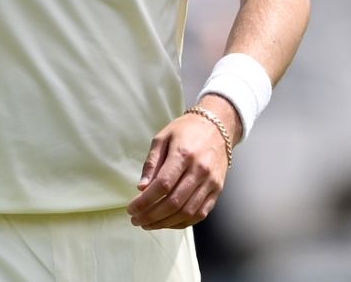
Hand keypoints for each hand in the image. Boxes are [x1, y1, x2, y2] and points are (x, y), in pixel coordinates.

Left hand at [127, 103, 238, 229]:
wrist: (218, 126)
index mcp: (183, 154)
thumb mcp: (162, 138)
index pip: (162, 185)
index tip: (131, 209)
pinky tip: (168, 223)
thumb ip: (152, 163)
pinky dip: (182, 223)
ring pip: (187, 212)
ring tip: (148, 224)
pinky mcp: (218, 190)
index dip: (145, 202)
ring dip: (165, 223)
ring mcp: (211, 182)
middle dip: (152, 216)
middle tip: (136, 220)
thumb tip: (141, 188)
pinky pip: (200, 214)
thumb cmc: (186, 130)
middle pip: (174, 202)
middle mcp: (200, 170)